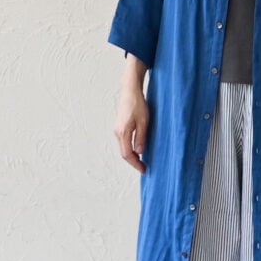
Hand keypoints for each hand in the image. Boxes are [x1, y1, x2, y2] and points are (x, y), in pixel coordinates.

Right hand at [114, 57, 149, 173]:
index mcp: (123, 132)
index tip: (143, 170)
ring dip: (131, 156)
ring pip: (123, 148)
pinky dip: (129, 149)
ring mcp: (117, 129)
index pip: (127, 154)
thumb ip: (141, 137)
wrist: (130, 91)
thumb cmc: (138, 104)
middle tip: (143, 168)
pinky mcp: (119, 127)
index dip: (135, 164)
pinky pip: (123, 142)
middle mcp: (117, 132)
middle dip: (133, 162)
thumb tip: (139, 153)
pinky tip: (137, 150)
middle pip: (124, 153)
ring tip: (142, 161)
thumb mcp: (144, 121)